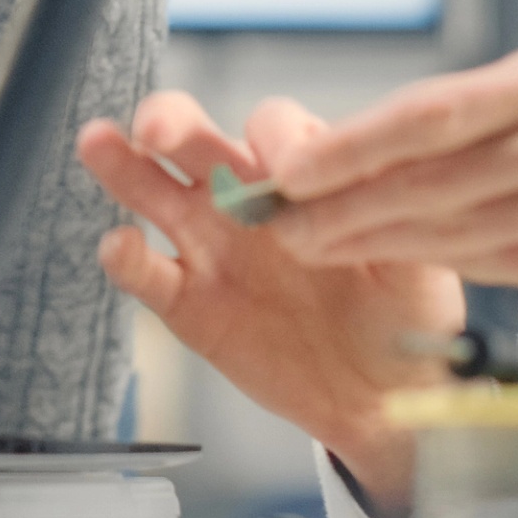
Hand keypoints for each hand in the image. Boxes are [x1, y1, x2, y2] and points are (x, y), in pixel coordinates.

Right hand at [78, 93, 461, 517]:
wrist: (387, 395)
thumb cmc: (407, 313)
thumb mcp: (420, 256)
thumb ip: (392, 214)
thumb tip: (373, 177)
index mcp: (304, 174)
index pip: (275, 128)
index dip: (277, 141)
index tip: (290, 172)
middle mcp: (247, 197)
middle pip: (198, 140)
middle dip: (173, 122)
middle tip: (158, 128)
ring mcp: (213, 247)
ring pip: (155, 192)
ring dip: (124, 165)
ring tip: (97, 142)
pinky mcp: (190, 303)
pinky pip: (148, 274)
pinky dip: (126, 259)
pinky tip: (118, 246)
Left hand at [262, 45, 517, 332]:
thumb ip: (498, 119)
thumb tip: (388, 144)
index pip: (433, 109)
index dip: (354, 141)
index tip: (293, 162)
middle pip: (431, 169)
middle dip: (342, 197)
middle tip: (277, 215)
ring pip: (455, 224)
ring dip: (372, 238)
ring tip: (311, 245)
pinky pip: (500, 266)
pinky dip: (437, 268)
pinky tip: (392, 268)